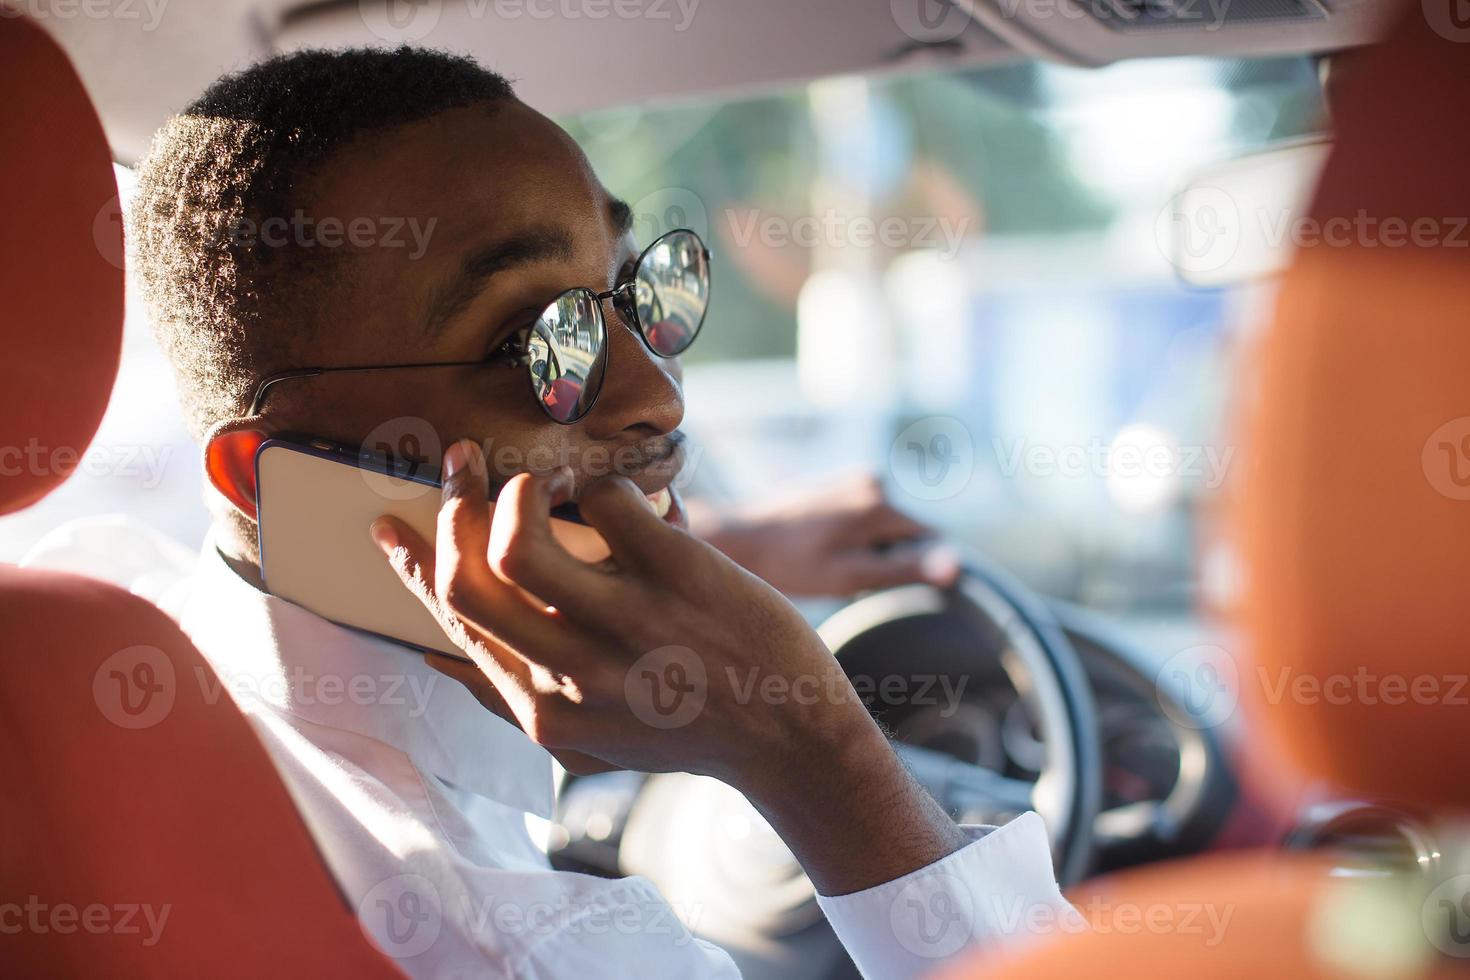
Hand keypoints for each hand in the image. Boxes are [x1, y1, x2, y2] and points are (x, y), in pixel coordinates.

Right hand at [372, 440, 964, 893]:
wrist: (791, 734)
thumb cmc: (685, 731)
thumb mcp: (586, 741)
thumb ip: (508, 701)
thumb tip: (433, 656)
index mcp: (542, 711)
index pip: (454, 622)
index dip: (411, 565)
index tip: (390, 522)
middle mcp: (573, 672)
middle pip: (467, 579)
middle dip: (449, 506)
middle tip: (459, 463)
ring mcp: (626, 623)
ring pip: (520, 540)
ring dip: (511, 489)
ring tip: (534, 475)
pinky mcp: (678, 574)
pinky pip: (607, 501)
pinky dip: (599, 482)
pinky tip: (618, 490)